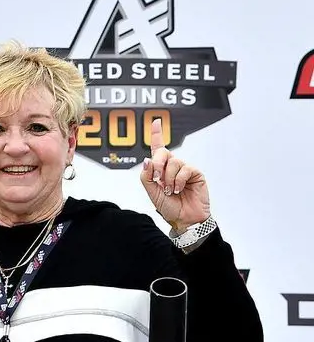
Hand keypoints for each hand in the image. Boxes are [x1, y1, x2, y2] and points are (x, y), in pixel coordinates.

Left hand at [140, 118, 210, 232]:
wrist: (184, 219)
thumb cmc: (169, 207)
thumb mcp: (152, 192)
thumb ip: (146, 176)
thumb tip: (147, 160)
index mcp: (160, 169)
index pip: (158, 149)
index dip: (157, 134)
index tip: (156, 122)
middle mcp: (172, 166)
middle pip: (163, 152)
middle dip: (158, 165)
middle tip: (158, 180)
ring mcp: (184, 169)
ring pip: (174, 162)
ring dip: (169, 178)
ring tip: (171, 190)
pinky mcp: (195, 174)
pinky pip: (185, 168)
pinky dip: (179, 180)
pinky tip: (179, 189)